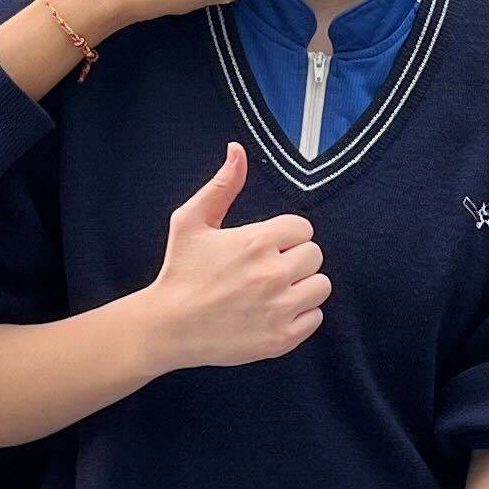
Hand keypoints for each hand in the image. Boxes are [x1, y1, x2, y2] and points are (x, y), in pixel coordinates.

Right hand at [133, 144, 327, 371]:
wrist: (167, 327)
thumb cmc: (179, 272)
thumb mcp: (190, 222)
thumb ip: (221, 186)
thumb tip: (237, 150)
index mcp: (256, 242)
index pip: (302, 228)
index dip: (285, 236)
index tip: (267, 247)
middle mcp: (273, 274)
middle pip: (315, 255)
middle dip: (295, 259)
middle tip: (268, 269)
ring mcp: (279, 308)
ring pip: (321, 286)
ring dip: (303, 286)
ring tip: (275, 290)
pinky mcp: (281, 338)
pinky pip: (315, 318)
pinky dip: (300, 315)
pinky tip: (274, 312)